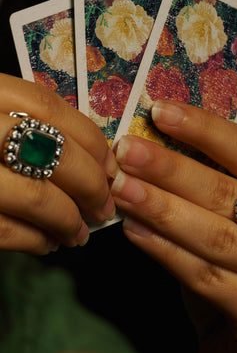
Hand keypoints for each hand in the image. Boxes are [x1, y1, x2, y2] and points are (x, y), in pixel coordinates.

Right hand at [0, 73, 117, 253]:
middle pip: (55, 155)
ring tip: (79, 233)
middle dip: (92, 186)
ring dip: (69, 221)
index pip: (51, 109)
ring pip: (36, 198)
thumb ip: (23, 122)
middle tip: (105, 205)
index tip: (110, 163)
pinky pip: (6, 230)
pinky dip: (36, 241)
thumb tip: (91, 157)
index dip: (90, 139)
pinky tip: (47, 243)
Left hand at [111, 100, 236, 352]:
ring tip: (121, 188)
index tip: (160, 111)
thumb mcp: (236, 222)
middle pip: (231, 193)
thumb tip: (155, 143)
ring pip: (216, 235)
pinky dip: (165, 252)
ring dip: (162, 208)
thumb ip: (212, 187)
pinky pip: (208, 277)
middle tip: (126, 151)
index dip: (205, 129)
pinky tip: (133, 232)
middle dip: (173, 169)